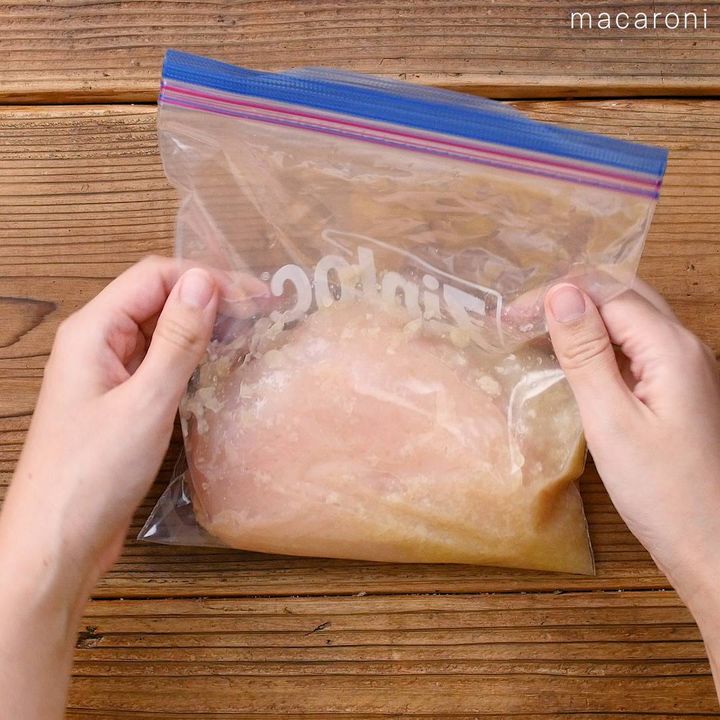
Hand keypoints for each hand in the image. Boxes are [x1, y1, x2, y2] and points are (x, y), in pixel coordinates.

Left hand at [0, 256, 218, 717]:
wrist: (58, 542)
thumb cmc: (94, 474)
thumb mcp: (145, 402)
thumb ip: (176, 340)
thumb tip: (203, 281)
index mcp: (93, 331)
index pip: (154, 276)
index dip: (206, 278)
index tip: (256, 297)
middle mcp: (98, 344)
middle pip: (158, 299)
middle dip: (209, 299)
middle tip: (264, 313)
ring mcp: (109, 374)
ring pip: (161, 333)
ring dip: (203, 329)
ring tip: (251, 335)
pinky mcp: (121, 402)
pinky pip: (159, 365)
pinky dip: (192, 360)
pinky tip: (221, 369)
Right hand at [545, 280, 719, 695]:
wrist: (711, 546)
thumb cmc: (662, 492)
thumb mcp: (611, 420)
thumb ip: (586, 353)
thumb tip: (562, 293)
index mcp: (671, 348)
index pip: (606, 293)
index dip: (555, 296)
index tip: (508, 318)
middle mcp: (684, 347)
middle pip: (621, 296)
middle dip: (568, 297)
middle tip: (517, 319)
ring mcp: (683, 369)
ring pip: (627, 320)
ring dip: (581, 318)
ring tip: (534, 333)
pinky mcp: (675, 390)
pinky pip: (632, 348)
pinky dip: (597, 344)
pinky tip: (571, 361)